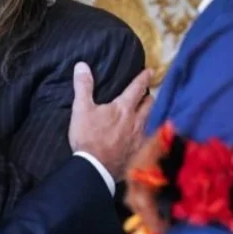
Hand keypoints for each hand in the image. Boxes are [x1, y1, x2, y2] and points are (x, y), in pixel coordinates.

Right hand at [69, 62, 153, 180]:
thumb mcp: (81, 109)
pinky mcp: (140, 152)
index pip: (137, 88)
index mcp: (123, 108)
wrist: (96, 168)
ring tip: (147, 112)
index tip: (150, 71)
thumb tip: (82, 65)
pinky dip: (148, 133)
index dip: (143, 78)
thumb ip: (83, 87)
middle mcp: (137, 121)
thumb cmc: (89, 137)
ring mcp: (140, 138)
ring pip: (151, 120)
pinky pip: (149, 138)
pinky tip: (145, 136)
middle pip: (149, 104)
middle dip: (148, 97)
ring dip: (150, 114)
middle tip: (146, 94)